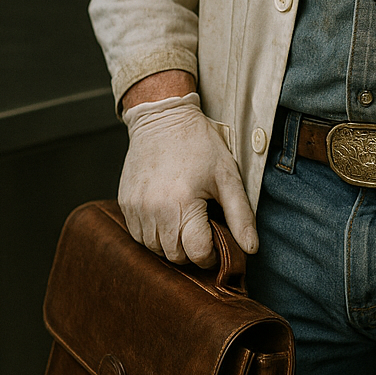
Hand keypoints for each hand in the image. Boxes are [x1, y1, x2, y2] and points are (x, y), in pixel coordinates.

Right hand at [119, 90, 258, 266]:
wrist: (163, 119)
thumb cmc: (199, 145)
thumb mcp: (227, 177)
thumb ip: (240, 216)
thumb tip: (250, 249)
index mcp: (182, 204)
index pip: (196, 254)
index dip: (210, 255)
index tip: (216, 244)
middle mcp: (154, 210)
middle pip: (175, 256)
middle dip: (192, 250)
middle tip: (203, 231)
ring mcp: (136, 209)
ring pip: (154, 249)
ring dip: (172, 244)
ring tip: (185, 221)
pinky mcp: (125, 204)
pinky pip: (139, 235)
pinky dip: (154, 234)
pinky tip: (167, 216)